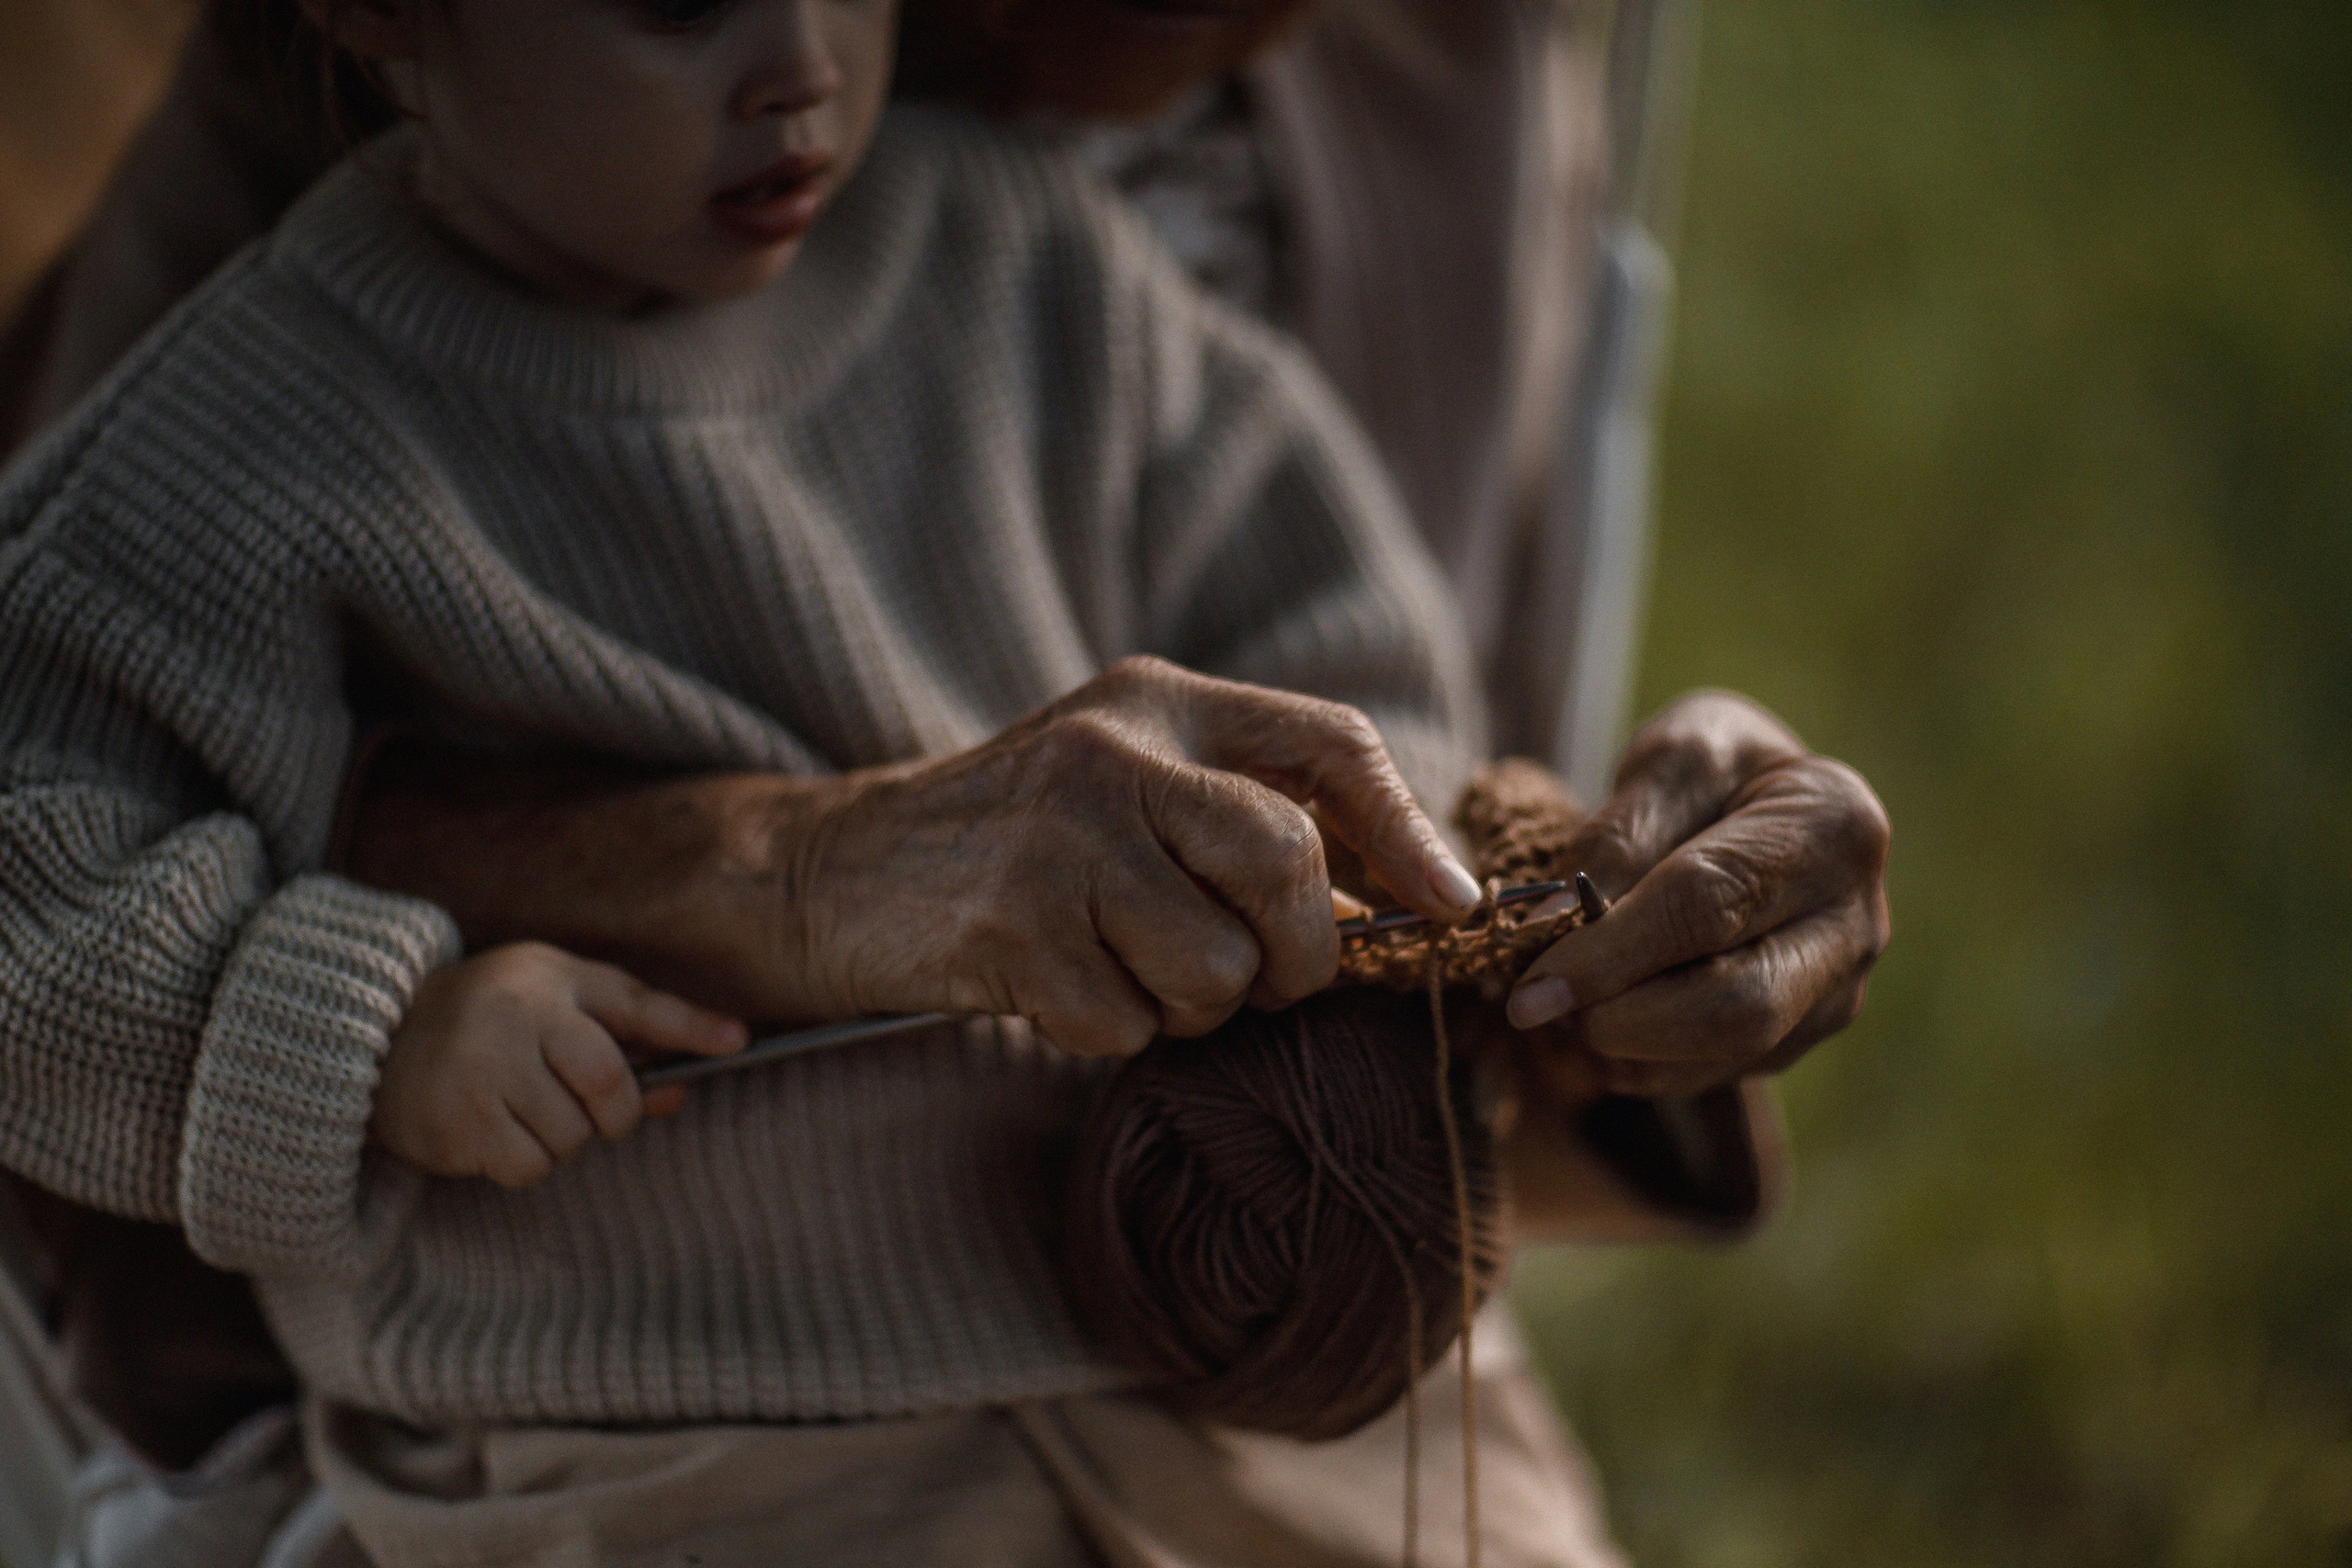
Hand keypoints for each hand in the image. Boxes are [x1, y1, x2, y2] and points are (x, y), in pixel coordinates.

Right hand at [373, 943, 746, 1187]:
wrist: (380, 1036)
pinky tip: (497, 1132)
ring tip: (525, 1109)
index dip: (691, 1027)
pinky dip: (527, 1163)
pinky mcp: (458, 1119)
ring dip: (563, 1139)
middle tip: (592, 1112)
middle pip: (610, 1085)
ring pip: (572, 1134)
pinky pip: (530, 1165)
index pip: (636, 1005)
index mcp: (552, 979)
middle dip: (614, 1113)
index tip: (740, 1042)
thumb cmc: (493, 1018)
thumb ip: (621, 1038)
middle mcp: (519, 1016)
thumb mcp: (556, 1003)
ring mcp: (484, 1067)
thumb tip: (681, 1090)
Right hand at [780, 655, 1481, 1057]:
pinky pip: (1126, 1023)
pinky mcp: (1010, 925)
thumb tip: (1413, 896)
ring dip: (1191, 1007)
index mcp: (1159, 703)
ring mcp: (1058, 835)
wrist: (837, 872)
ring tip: (1127, 974)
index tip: (1449, 905)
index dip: (1407, 830)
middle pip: (1287, 863)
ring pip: (1216, 965)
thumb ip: (1247, 814)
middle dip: (1298, 954)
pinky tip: (1056, 989)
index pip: (1327, 743)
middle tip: (1259, 980)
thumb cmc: (1015, 843)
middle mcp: (1112, 749)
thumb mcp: (1127, 784)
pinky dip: (1109, 1032)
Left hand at [1505, 690, 1889, 1098]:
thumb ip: (1619, 834)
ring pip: (1723, 1054)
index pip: (1711, 904)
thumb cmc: (1713, 772)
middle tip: (1540, 1004)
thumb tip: (1558, 921)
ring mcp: (1836, 990)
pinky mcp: (1801, 1037)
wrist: (1761, 806)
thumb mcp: (1670, 758)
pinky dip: (1637, 1060)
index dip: (1612, 951)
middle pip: (1738, 1007)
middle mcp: (1855, 922)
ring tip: (1563, 1000)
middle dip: (1623, 1018)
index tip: (1532, 983)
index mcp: (1835, 828)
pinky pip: (1710, 1073)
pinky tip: (1599, 1016)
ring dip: (1622, 1045)